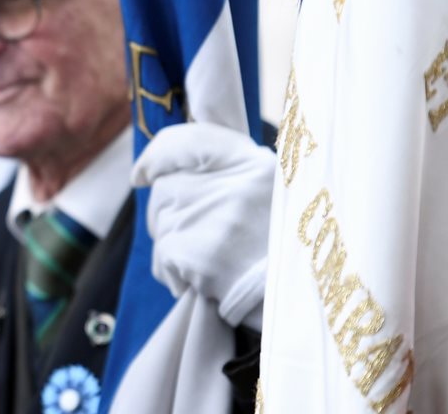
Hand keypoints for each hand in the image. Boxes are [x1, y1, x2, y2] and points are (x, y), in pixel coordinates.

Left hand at [131, 122, 273, 328]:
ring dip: (174, 245)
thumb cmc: (291, 255)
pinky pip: (162, 257)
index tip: (142, 173)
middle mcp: (230, 184)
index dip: (158, 156)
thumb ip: (234, 175)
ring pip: (162, 223)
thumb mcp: (278, 196)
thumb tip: (172, 170)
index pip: (190, 141)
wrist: (305, 306)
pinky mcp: (190, 252)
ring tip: (212, 264)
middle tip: (198, 239)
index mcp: (256, 164)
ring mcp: (207, 216)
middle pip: (167, 187)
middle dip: (169, 213)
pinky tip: (205, 283)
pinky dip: (175, 273)